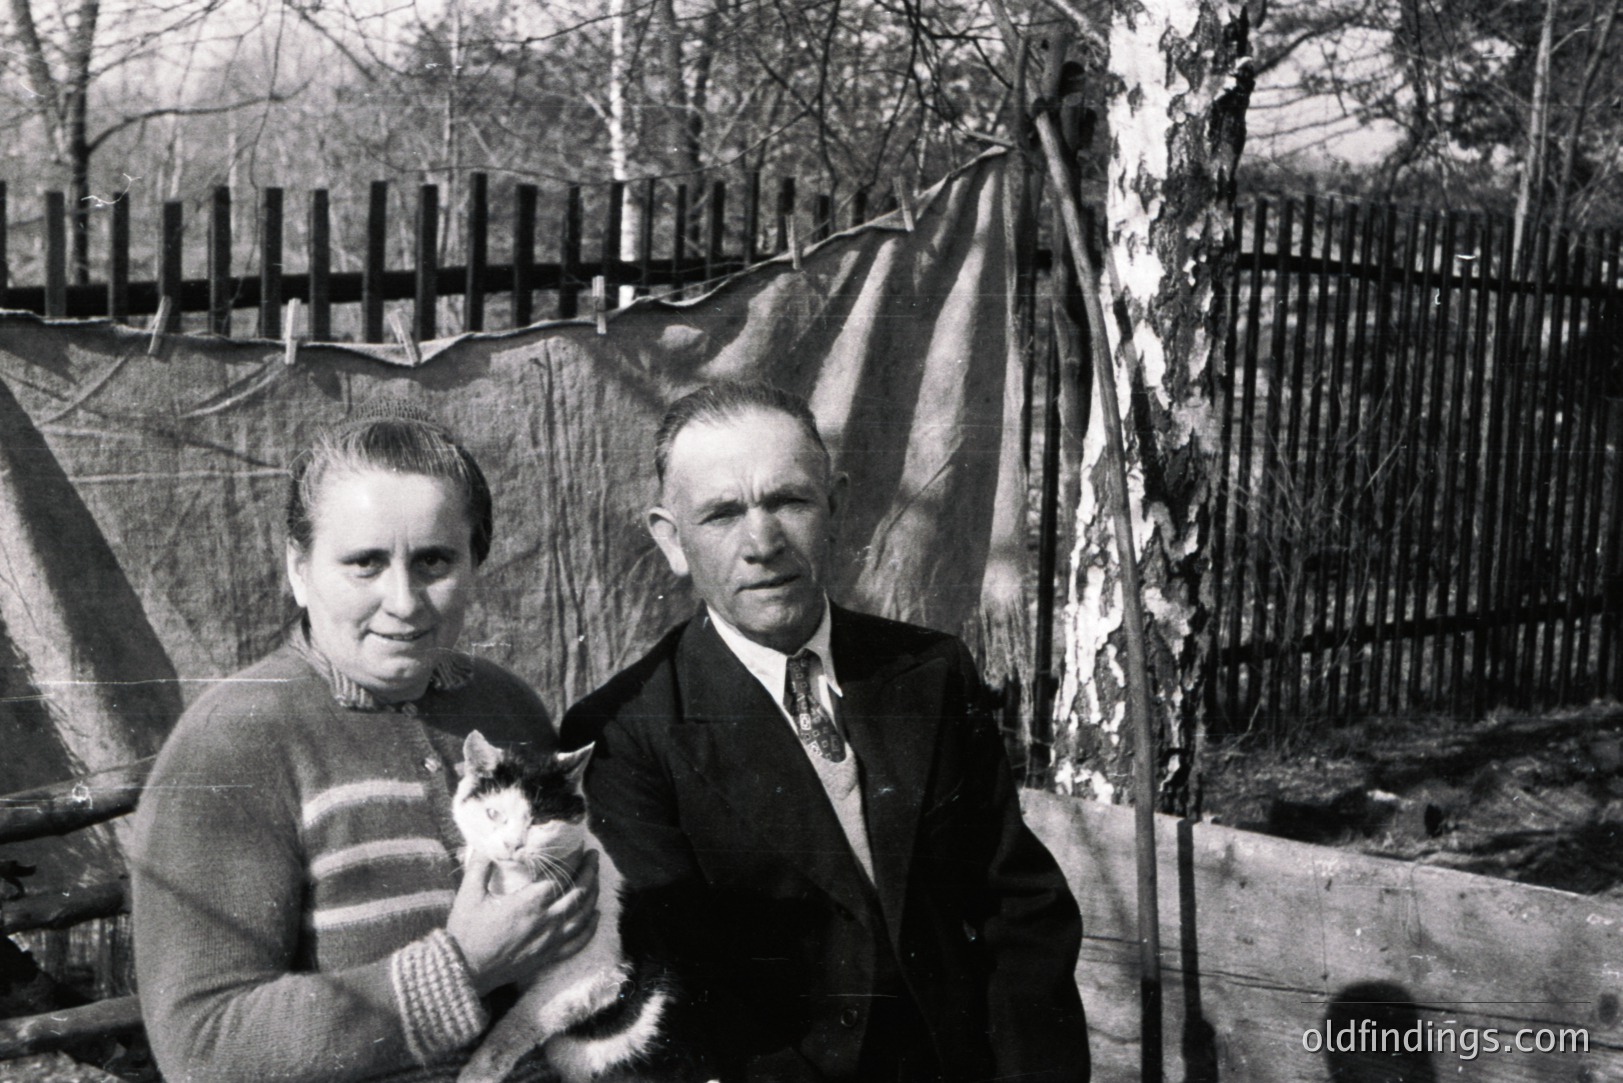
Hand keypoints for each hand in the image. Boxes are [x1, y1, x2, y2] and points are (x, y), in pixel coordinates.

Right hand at [447, 848, 600, 994]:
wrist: (464, 972)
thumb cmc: (466, 933)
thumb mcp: (469, 894)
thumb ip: (480, 866)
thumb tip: (487, 844)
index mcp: (529, 903)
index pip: (562, 876)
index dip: (573, 860)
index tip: (579, 847)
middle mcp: (546, 921)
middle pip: (579, 893)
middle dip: (590, 872)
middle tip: (593, 856)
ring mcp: (550, 941)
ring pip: (583, 916)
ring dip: (593, 895)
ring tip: (596, 879)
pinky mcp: (548, 957)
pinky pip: (578, 943)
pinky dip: (590, 928)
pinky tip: (596, 917)